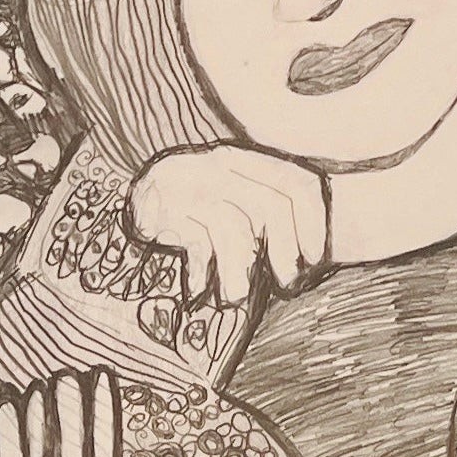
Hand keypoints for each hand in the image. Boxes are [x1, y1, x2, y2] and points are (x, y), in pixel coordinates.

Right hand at [129, 145, 328, 306]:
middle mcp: (223, 166)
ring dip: (240, 269)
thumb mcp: (234, 196)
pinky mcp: (166, 206)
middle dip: (284, 249)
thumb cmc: (198, 203)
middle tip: (287, 282)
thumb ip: (264, 213)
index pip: (296, 183)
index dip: (312, 222)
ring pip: (234, 227)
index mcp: (246, 160)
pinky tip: (201, 288)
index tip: (315, 259)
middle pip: (270, 206)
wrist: (141, 191)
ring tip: (238, 297)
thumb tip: (304, 261)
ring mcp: (194, 184)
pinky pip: (196, 241)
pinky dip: (201, 271)